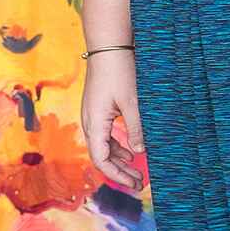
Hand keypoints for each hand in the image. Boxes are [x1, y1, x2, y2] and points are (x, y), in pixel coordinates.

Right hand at [80, 49, 145, 192]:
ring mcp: (93, 115)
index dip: (117, 176)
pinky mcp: (99, 109)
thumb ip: (136, 129)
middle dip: (120, 172)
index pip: (101, 160)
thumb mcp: (133, 102)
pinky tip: (130, 151)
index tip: (135, 184)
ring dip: (120, 160)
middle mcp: (90, 122)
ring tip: (137, 170)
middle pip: (102, 156)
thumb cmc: (119, 71)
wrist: (108, 46)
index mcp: (94, 124)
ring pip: (104, 146)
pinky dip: (117, 146)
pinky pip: (105, 135)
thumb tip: (139, 153)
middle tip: (140, 183)